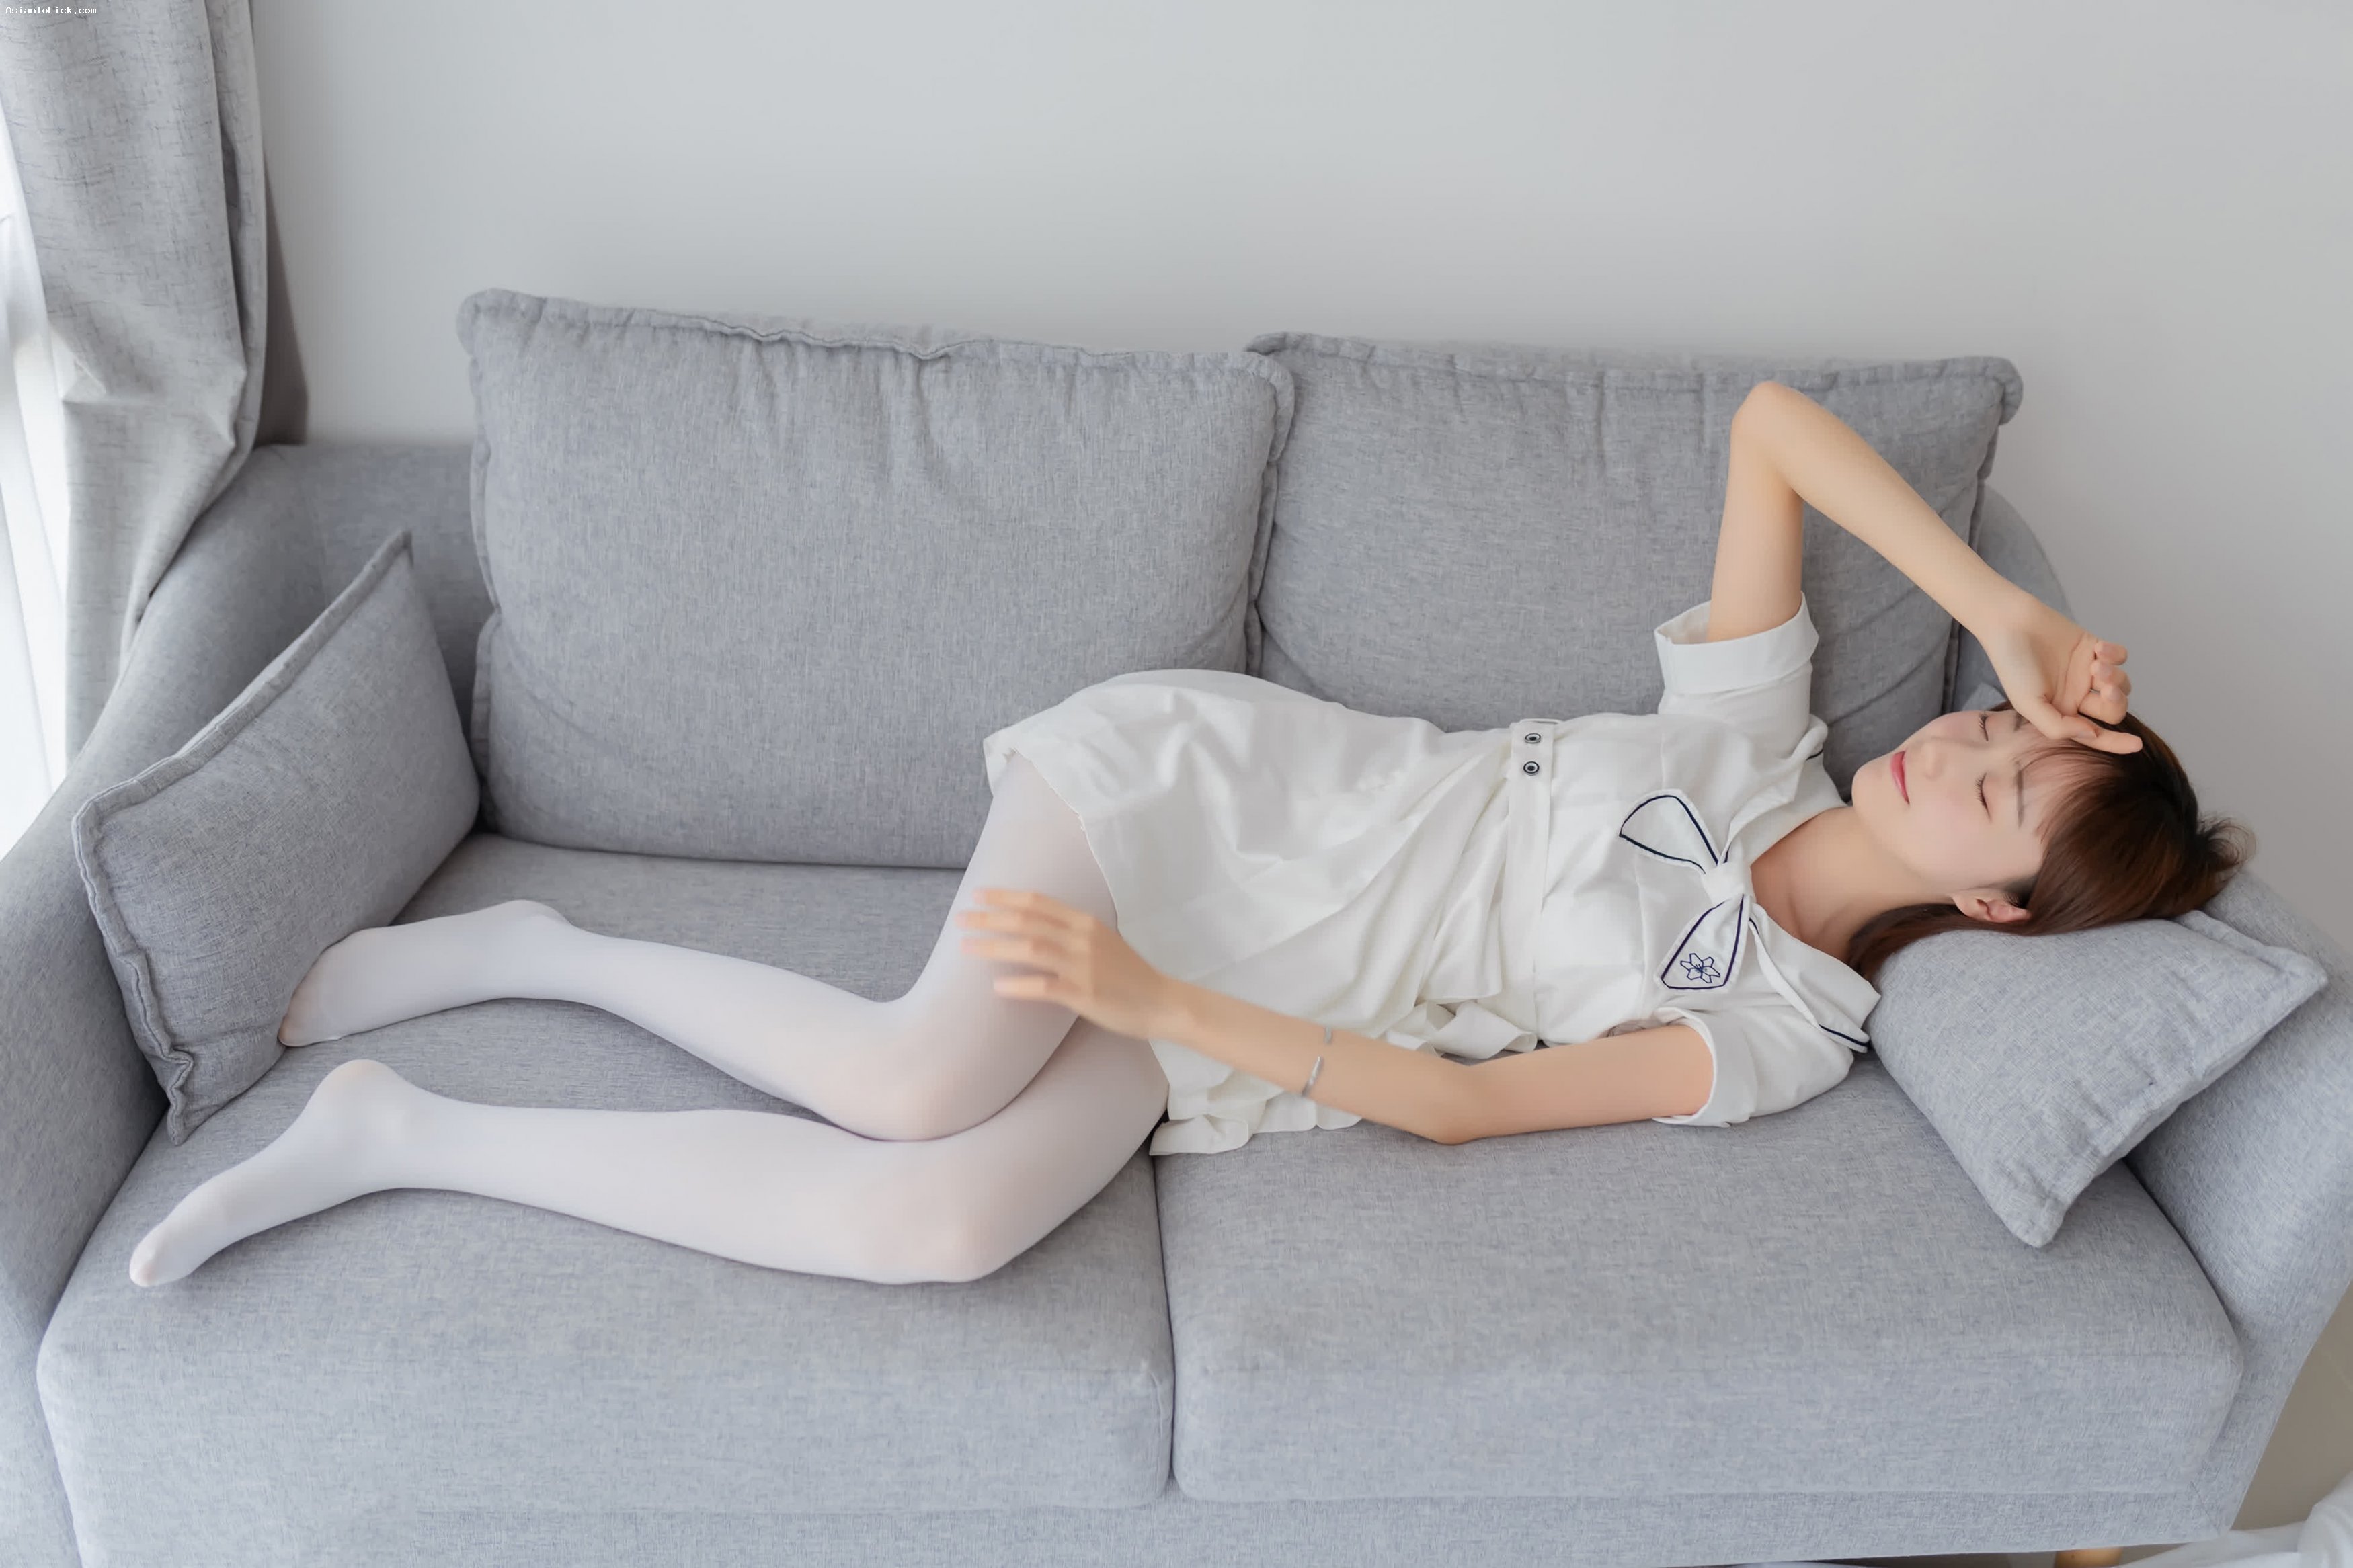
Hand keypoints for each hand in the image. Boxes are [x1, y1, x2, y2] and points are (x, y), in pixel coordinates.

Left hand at [955, 887, 1182, 1040]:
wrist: (1162, 1002)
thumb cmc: (1130, 975)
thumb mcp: (1102, 943)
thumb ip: (1071, 934)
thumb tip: (1035, 931)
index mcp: (1085, 922)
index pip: (1038, 902)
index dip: (1005, 896)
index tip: (978, 894)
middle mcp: (1082, 938)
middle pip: (1028, 920)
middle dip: (990, 917)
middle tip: (960, 919)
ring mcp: (1083, 965)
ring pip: (1030, 947)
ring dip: (994, 947)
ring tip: (966, 948)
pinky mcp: (1084, 994)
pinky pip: (1044, 987)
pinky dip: (1018, 985)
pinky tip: (997, 987)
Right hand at [1973, 589, 2142, 753]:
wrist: (2011, 623)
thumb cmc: (2013, 665)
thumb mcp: (2027, 703)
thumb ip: (2057, 726)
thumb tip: (2092, 734)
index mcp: (2062, 712)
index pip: (2095, 735)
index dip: (2116, 743)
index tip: (2137, 745)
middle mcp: (2078, 695)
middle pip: (2114, 710)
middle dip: (2115, 702)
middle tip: (2104, 688)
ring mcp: (2088, 672)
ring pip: (2122, 684)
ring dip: (2114, 676)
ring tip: (2095, 663)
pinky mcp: (2094, 648)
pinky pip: (2121, 657)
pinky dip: (2115, 654)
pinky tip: (2097, 648)